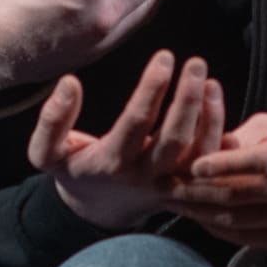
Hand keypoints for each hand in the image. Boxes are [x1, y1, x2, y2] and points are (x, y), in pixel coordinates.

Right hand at [30, 51, 223, 229]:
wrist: (98, 209)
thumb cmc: (74, 170)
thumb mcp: (46, 154)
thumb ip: (51, 121)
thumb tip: (69, 82)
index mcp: (111, 162)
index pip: (136, 122)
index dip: (152, 89)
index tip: (164, 57)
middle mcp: (145, 175)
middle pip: (175, 139)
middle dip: (188, 100)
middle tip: (196, 63)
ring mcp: (169, 183)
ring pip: (199, 154)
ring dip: (210, 117)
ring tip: (210, 81)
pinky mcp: (186, 185)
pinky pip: (209, 164)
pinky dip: (220, 136)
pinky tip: (217, 103)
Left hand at [171, 112, 266, 252]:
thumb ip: (244, 138)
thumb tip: (201, 150)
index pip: (261, 161)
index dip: (224, 165)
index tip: (193, 166)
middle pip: (244, 194)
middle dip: (198, 192)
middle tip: (164, 185)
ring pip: (242, 220)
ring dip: (201, 213)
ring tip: (173, 202)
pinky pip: (251, 238)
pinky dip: (220, 229)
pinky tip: (199, 218)